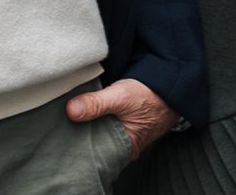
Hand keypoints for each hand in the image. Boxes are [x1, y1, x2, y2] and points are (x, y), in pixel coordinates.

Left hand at [65, 78, 179, 159]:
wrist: (172, 83)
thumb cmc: (151, 95)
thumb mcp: (122, 96)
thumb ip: (97, 103)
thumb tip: (71, 110)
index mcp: (125, 148)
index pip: (95, 151)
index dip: (78, 140)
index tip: (63, 128)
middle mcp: (126, 146)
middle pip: (96, 141)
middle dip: (82, 130)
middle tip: (66, 117)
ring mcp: (126, 134)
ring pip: (101, 131)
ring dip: (90, 121)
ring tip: (75, 111)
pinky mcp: (126, 122)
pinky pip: (107, 122)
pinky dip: (98, 115)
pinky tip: (89, 106)